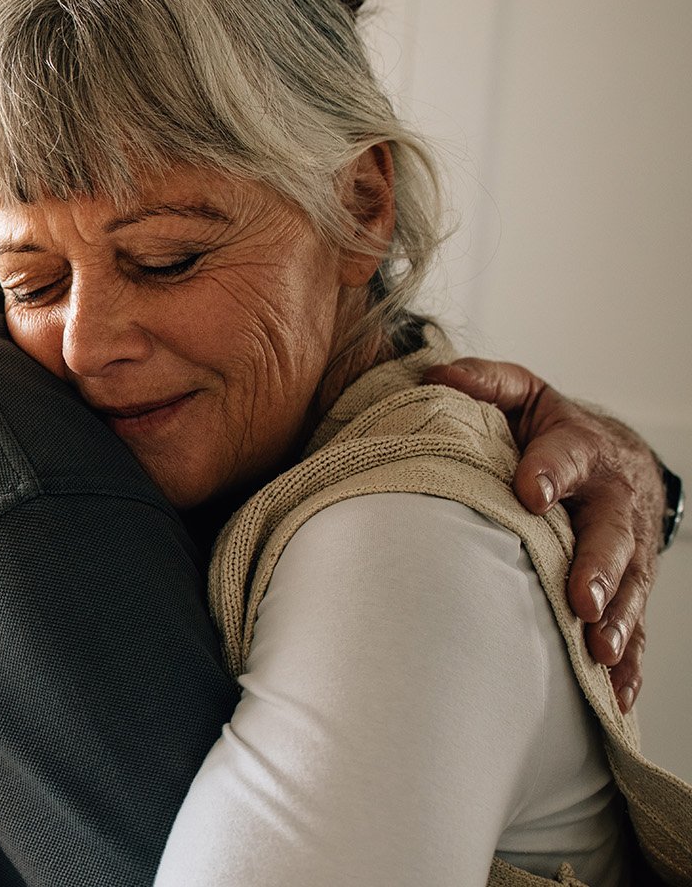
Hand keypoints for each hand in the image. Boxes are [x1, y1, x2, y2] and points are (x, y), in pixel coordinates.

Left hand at [423, 357, 661, 710]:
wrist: (610, 452)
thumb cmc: (546, 428)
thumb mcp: (517, 394)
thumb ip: (482, 383)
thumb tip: (438, 378)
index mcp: (577, 446)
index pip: (565, 454)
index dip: (549, 471)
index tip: (530, 492)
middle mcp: (611, 498)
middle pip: (612, 532)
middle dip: (599, 567)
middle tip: (583, 600)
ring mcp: (628, 544)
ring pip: (631, 584)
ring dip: (619, 620)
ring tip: (603, 653)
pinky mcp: (629, 583)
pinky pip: (635, 624)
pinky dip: (630, 661)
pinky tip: (618, 695)